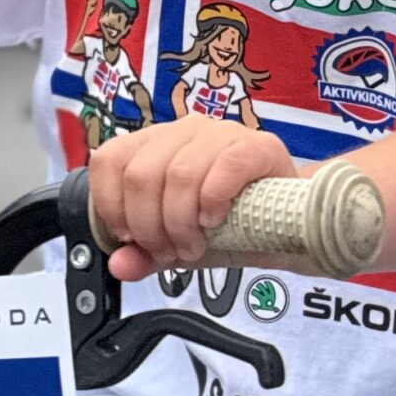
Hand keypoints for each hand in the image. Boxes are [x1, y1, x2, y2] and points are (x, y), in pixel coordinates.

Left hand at [88, 119, 295, 280]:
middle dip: (149, 226)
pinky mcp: (257, 146)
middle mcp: (184, 130)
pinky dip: (213, 201)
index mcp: (154, 144)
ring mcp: (221, 133)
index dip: (112, 205)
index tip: (130, 237)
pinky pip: (225, 167)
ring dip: (181, 223)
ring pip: (179, 174)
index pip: (110, 159)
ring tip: (193, 246)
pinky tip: (215, 221)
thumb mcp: (176, 244)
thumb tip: (119, 265)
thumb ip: (144, 254)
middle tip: (169, 251)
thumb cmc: (228, 224)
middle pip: (141, 175)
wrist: (285, 223)